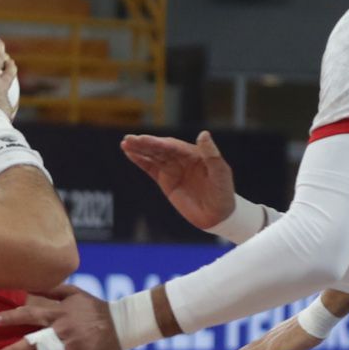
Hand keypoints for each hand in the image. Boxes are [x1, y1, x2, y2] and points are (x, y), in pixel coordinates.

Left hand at [0, 287, 156, 349]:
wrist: (122, 322)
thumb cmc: (95, 306)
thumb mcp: (75, 293)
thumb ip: (52, 289)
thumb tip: (30, 286)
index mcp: (59, 313)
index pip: (31, 313)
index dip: (11, 316)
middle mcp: (62, 329)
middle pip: (34, 339)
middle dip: (14, 348)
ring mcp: (72, 345)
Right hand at [120, 130, 236, 231]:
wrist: (218, 215)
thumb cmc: (223, 193)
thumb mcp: (220, 173)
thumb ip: (211, 155)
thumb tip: (203, 134)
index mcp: (194, 154)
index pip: (173, 146)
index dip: (158, 143)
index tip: (144, 140)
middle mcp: (182, 159)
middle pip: (160, 149)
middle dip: (145, 144)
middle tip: (129, 139)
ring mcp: (173, 169)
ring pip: (153, 157)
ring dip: (139, 150)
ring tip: (125, 143)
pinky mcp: (166, 181)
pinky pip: (151, 168)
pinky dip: (140, 161)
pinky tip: (129, 153)